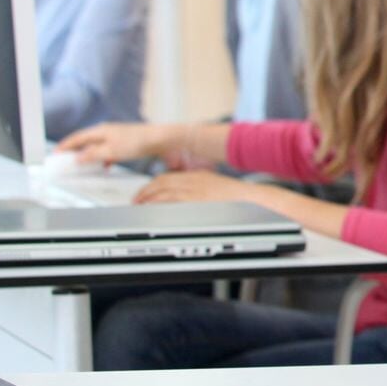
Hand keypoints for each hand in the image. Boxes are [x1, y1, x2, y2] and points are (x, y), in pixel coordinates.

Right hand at [57, 122, 171, 165]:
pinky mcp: (124, 143)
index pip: (77, 138)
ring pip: (97, 147)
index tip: (56, 154)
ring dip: (89, 157)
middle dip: (75, 151)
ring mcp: (116, 137)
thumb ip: (92, 154)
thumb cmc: (138, 141)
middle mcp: (107, 132)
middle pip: (85, 142)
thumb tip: (78, 158)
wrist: (161, 140)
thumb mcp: (110, 150)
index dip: (65, 146)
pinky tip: (105, 166)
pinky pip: (108, 151)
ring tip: (83, 166)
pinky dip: (103, 159)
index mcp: (100, 131)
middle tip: (66, 161)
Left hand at [133, 170, 249, 205]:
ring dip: (148, 198)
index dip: (150, 185)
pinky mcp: (195, 199)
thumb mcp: (214, 186)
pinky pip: (170, 199)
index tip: (144, 193)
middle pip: (160, 181)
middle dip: (145, 191)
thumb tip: (183, 197)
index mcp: (196, 175)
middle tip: (137, 201)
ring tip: (140, 207)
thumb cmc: (235, 196)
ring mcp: (193, 189)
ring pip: (162, 190)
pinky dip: (158, 204)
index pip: (166, 177)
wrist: (249, 198)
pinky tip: (153, 210)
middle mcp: (192, 180)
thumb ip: (198, 189)